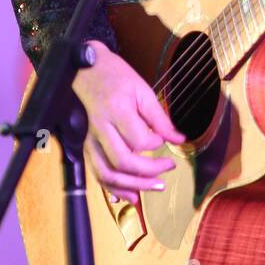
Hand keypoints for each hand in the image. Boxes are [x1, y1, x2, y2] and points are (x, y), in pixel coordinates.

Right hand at [71, 41, 185, 204]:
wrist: (85, 70)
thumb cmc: (114, 76)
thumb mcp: (142, 90)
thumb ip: (160, 117)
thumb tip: (178, 138)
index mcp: (116, 111)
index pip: (138, 139)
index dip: (156, 144)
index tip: (166, 140)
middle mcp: (100, 128)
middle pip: (122, 162)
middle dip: (148, 173)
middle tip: (167, 169)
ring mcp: (90, 139)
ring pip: (106, 173)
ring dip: (130, 187)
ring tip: (152, 188)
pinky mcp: (85, 145)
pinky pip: (96, 172)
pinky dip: (112, 188)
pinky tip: (128, 194)